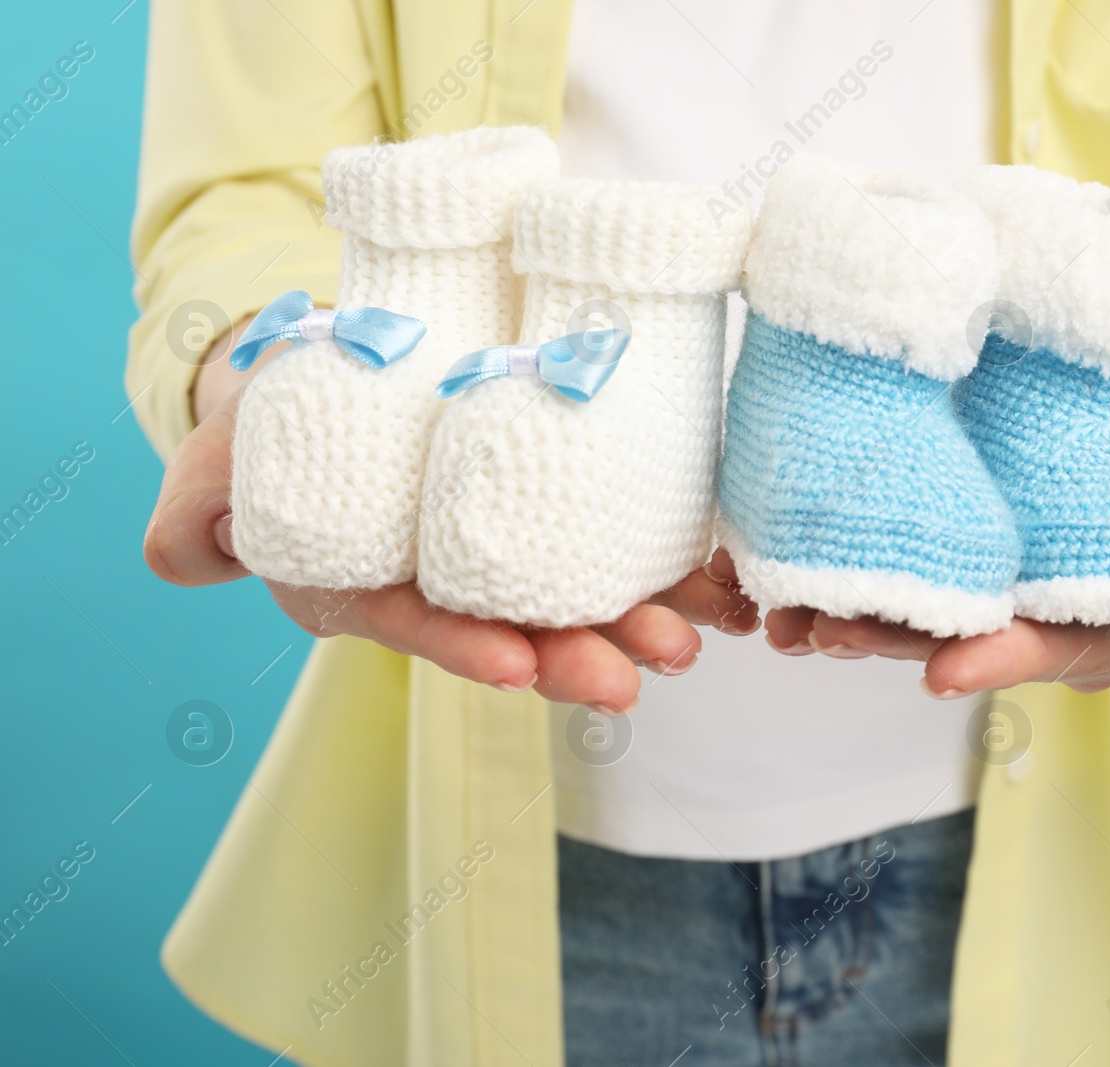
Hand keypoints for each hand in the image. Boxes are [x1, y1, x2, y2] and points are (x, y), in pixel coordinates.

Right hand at [144, 325, 758, 713]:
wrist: (330, 382)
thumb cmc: (266, 432)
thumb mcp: (214, 464)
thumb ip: (198, 508)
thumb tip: (182, 552)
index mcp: (365, 587)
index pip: (415, 624)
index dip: (463, 648)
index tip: (516, 665)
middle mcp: (442, 584)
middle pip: (513, 628)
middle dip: (577, 654)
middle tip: (637, 674)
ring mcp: (502, 551)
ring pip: (573, 594)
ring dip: (636, 619)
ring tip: (694, 636)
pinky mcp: (551, 510)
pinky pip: (609, 540)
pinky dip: (662, 560)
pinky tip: (714, 577)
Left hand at [763, 309, 1109, 695]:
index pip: (1077, 652)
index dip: (1012, 661)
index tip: (945, 668)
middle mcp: (1066, 619)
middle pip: (978, 640)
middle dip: (899, 641)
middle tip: (825, 628)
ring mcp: (1010, 581)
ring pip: (927, 608)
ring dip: (854, 610)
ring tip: (785, 605)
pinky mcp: (967, 536)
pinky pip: (907, 557)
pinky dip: (847, 560)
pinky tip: (784, 560)